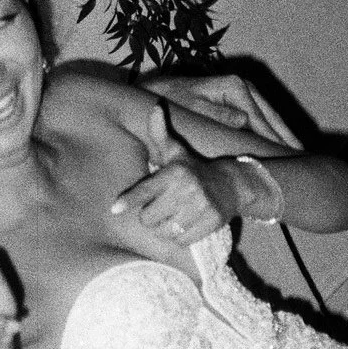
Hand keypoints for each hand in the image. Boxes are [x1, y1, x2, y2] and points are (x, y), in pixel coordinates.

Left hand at [110, 104, 232, 245]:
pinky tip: (184, 226)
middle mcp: (187, 189)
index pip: (145, 190)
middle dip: (150, 216)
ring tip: (171, 217)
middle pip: (148, 218)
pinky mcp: (211, 223)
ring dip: (163, 228)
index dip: (128, 200)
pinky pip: (181, 241)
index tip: (115, 208)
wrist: (232, 184)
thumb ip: (160, 132)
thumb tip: (154, 107)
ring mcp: (200, 207)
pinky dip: (179, 238)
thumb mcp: (176, 151)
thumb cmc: (193, 169)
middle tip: (159, 207)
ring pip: (163, 232)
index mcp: (174, 172)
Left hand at [147, 70, 299, 147]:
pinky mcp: (240, 100)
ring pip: (270, 117)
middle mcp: (243, 86)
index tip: (285, 154)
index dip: (273, 137)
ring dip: (283, 135)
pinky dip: (272, 131)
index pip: (260, 117)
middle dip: (285, 136)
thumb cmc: (173, 102)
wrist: (159, 92)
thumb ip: (217, 114)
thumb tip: (244, 120)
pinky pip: (261, 118)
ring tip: (298, 155)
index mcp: (234, 86)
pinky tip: (281, 146)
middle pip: (271, 115)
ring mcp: (243, 92)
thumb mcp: (192, 107)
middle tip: (302, 158)